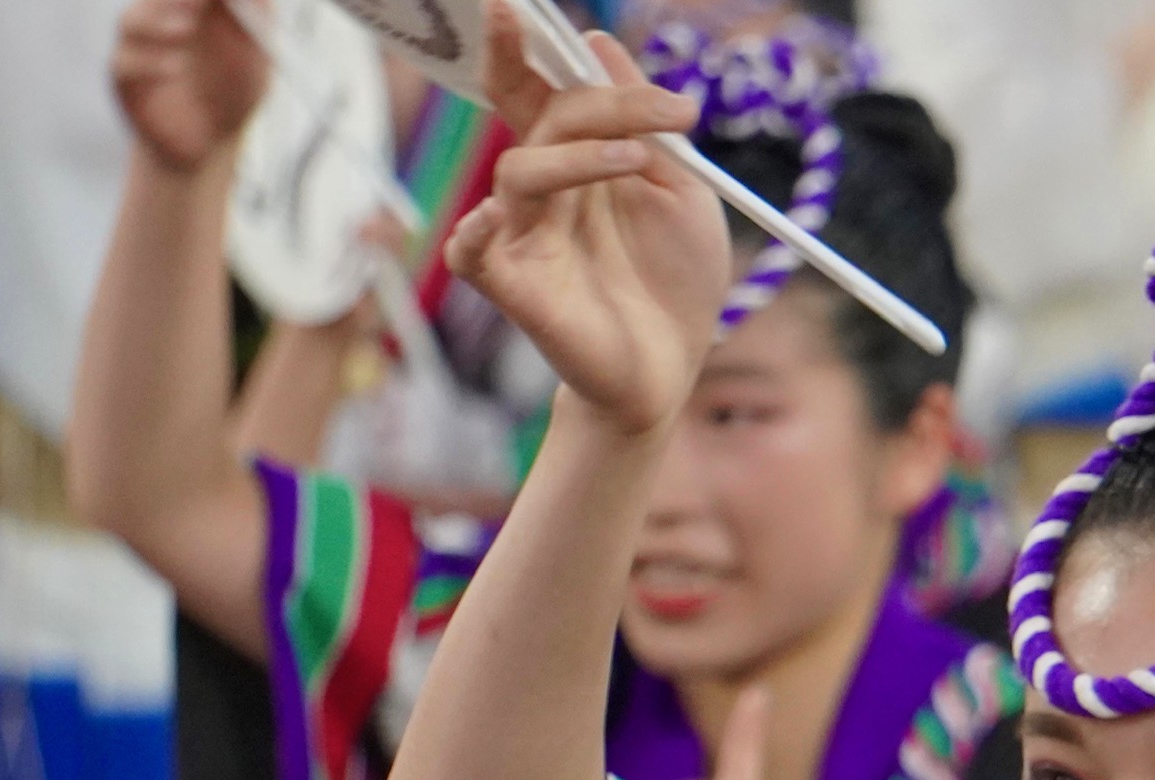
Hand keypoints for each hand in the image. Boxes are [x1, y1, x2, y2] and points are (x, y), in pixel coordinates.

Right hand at [112, 0, 266, 172]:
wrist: (212, 141)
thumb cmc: (236, 89)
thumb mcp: (257, 50)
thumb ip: (256, 14)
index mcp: (190, 5)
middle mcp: (157, 18)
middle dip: (173, 0)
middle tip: (198, 2)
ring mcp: (138, 47)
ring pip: (132, 21)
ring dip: (156, 22)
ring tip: (186, 30)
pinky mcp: (125, 80)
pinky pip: (125, 64)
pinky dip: (149, 63)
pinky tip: (174, 69)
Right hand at [444, 4, 732, 438]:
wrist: (674, 369)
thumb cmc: (676, 281)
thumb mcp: (681, 190)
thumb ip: (646, 124)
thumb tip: (597, 42)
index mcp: (579, 157)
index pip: (543, 89)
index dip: (527, 44)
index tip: (537, 12)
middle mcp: (545, 188)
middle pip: (534, 115)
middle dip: (563, 84)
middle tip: (631, 88)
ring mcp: (524, 233)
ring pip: (520, 169)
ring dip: (579, 155)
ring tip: (639, 161)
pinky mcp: (512, 284)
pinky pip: (473, 247)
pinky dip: (481, 228)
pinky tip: (504, 215)